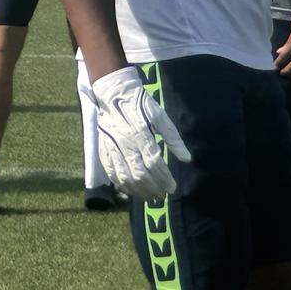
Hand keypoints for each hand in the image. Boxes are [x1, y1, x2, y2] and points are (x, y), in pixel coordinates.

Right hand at [91, 66, 190, 200]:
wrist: (113, 93)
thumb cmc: (140, 103)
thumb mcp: (160, 115)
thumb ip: (173, 137)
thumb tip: (187, 158)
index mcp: (141, 133)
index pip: (154, 163)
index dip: (164, 178)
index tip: (172, 187)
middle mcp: (125, 143)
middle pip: (140, 174)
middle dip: (153, 188)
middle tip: (163, 195)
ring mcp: (112, 148)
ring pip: (125, 177)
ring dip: (139, 191)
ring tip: (150, 196)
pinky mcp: (103, 150)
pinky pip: (111, 173)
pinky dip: (121, 185)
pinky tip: (131, 191)